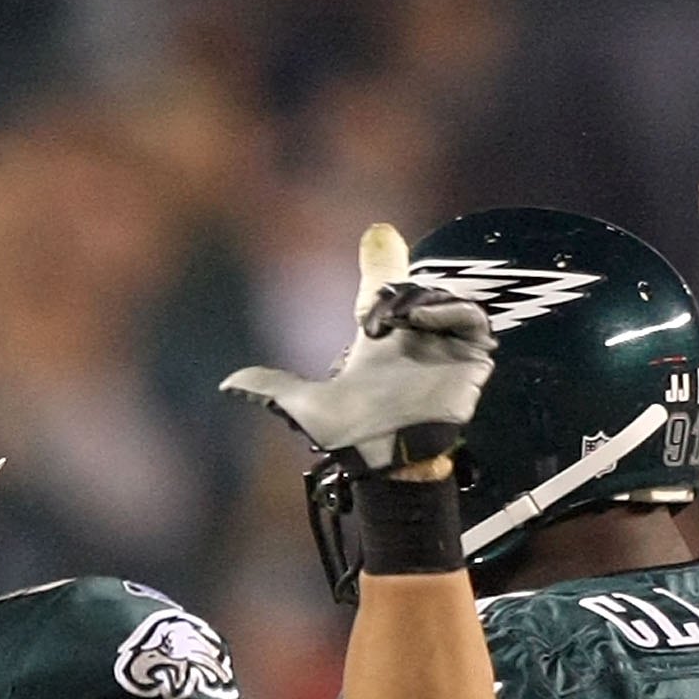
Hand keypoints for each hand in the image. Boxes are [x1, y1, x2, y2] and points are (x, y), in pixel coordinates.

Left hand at [221, 222, 493, 473]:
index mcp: (380, 341)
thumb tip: (227, 384)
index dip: (380, 264)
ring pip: (441, 299)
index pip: (385, 290)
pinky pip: (470, 319)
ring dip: (420, 300)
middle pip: (414, 288)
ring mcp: (444, 346)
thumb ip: (270, 388)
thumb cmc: (350, 437)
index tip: (378, 237)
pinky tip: (423, 322)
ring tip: (398, 320)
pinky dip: (451, 312)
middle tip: (372, 317)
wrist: (385, 461)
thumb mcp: (304, 405)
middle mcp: (413, 338)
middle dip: (396, 290)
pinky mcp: (470, 357)